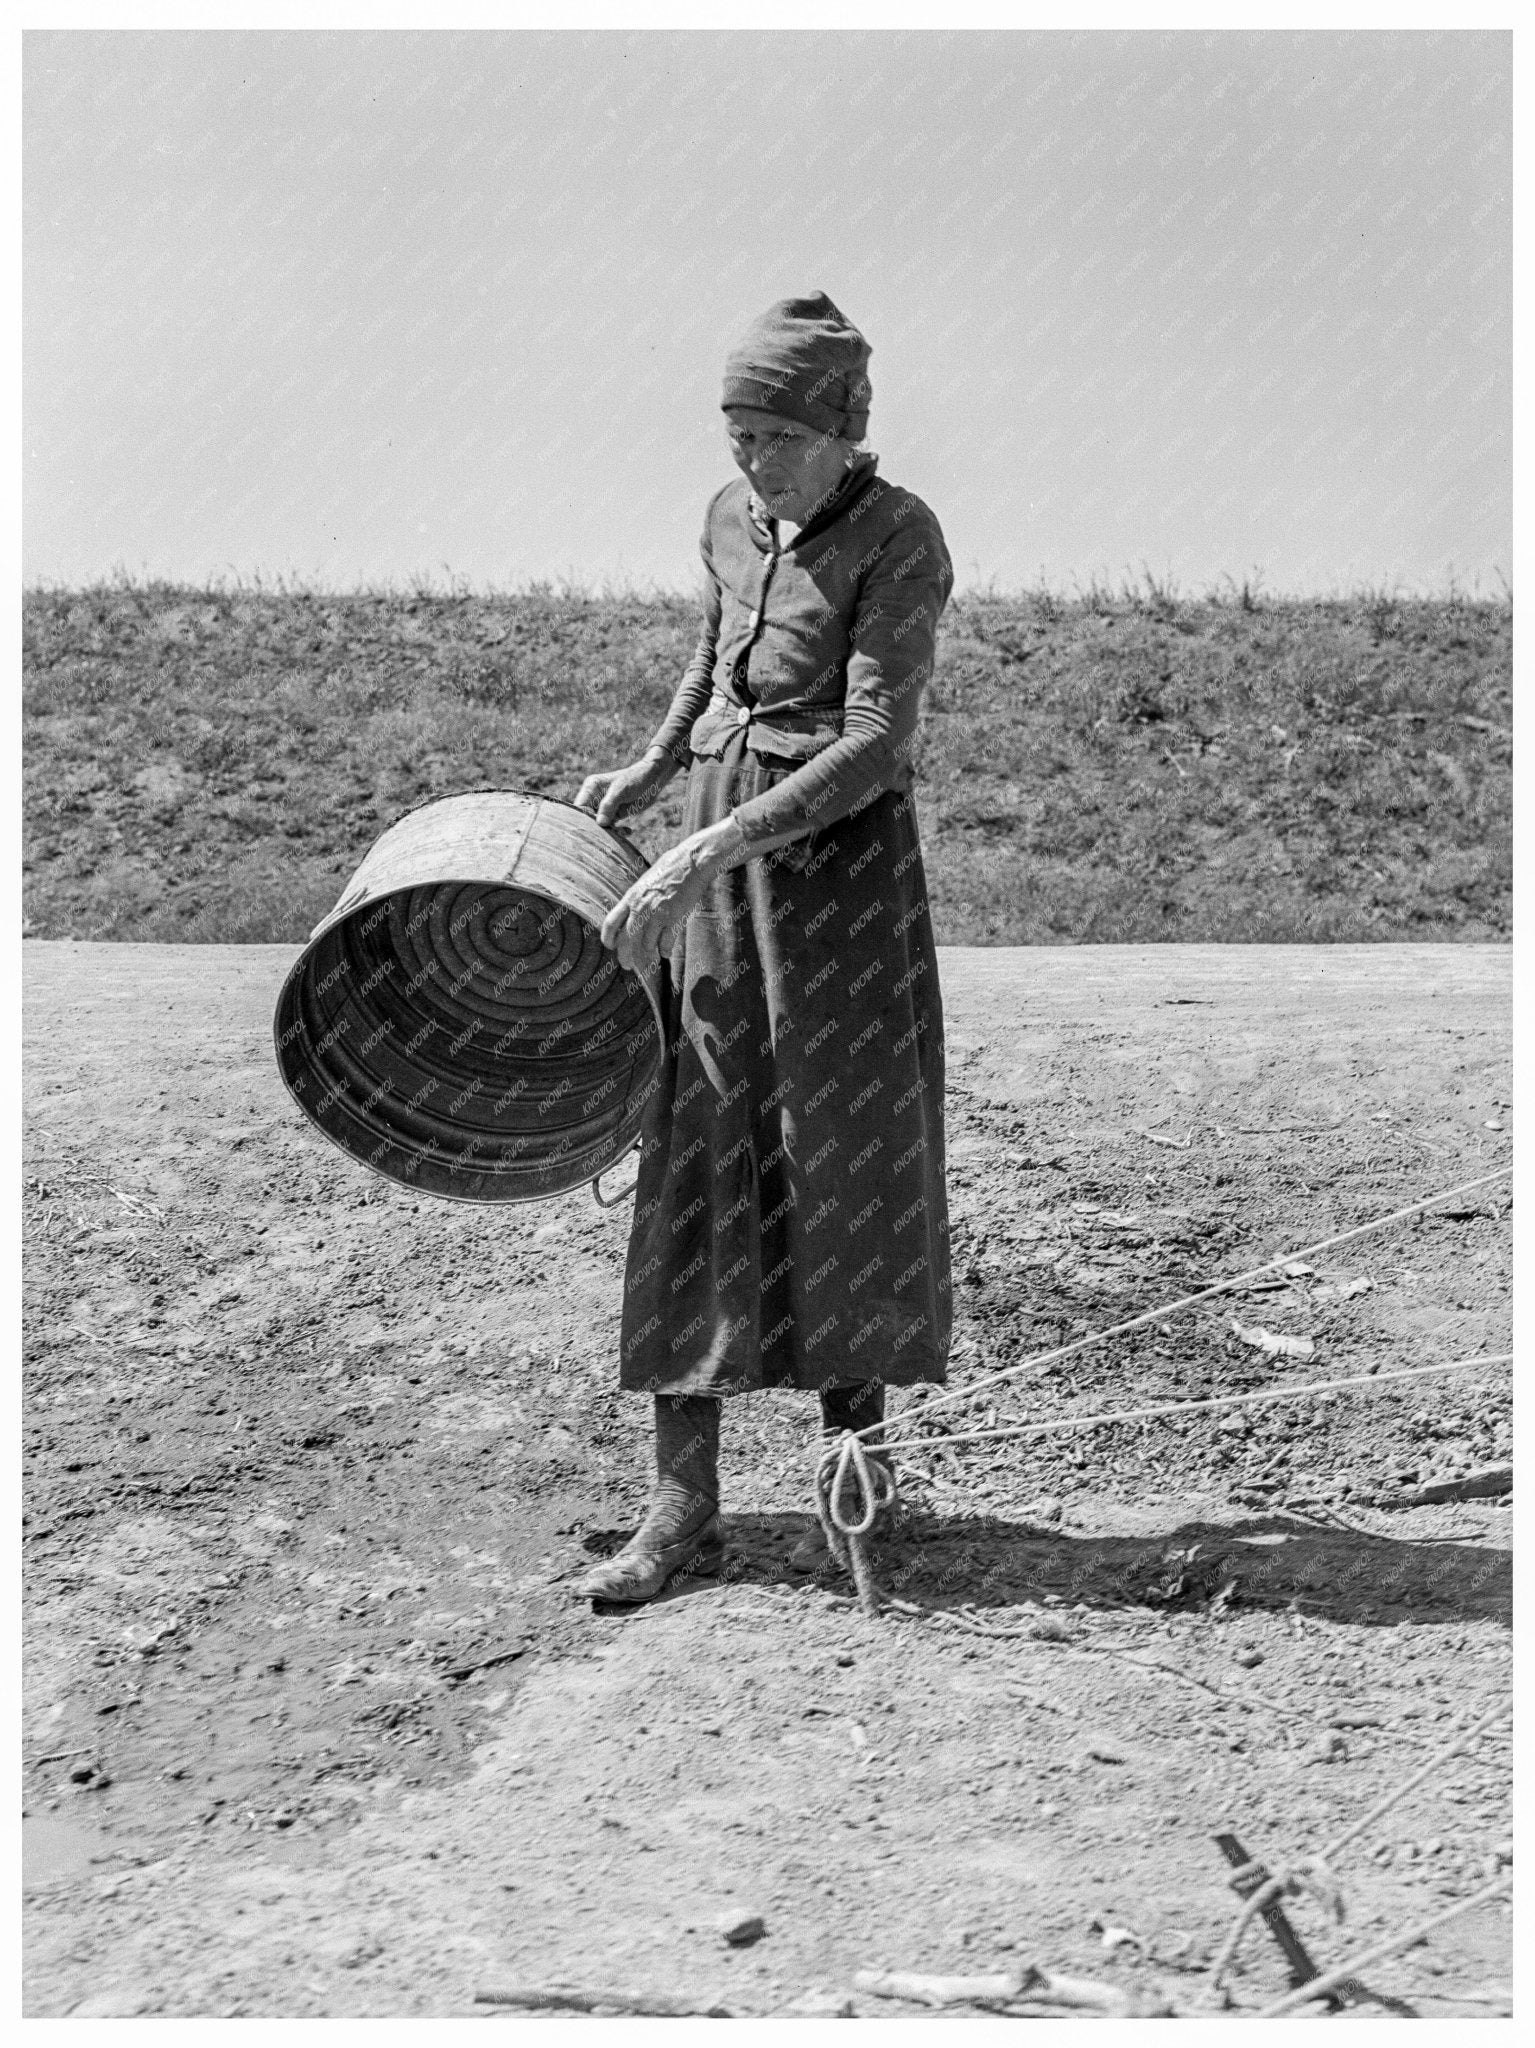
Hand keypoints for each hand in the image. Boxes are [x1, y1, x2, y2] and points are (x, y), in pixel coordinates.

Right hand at [574, 753, 673, 827]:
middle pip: (587, 818)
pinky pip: (610, 827)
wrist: (654, 778)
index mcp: (591, 787)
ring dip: (609, 831)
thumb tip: (599, 823)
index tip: (596, 828)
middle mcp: (594, 797)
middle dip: (597, 827)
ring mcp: (603, 807)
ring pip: (599, 825)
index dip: (584, 819)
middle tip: (611, 831)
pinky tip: (628, 831)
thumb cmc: (636, 779)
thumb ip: (608, 805)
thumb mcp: (621, 790)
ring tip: (622, 832)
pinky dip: (617, 831)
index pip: (579, 807)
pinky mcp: (613, 814)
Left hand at [600, 820, 739, 975]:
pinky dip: (665, 950)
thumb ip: (637, 899)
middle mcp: (640, 906)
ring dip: (650, 952)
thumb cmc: (670, 868)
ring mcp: (656, 912)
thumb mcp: (645, 882)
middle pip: (625, 939)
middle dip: (625, 956)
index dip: (608, 939)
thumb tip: (631, 916)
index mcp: (630, 897)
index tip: (611, 946)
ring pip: (646, 944)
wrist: (692, 861)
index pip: (610, 923)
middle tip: (627, 966)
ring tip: (654, 954)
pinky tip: (666, 952)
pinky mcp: (673, 917)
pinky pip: (666, 942)